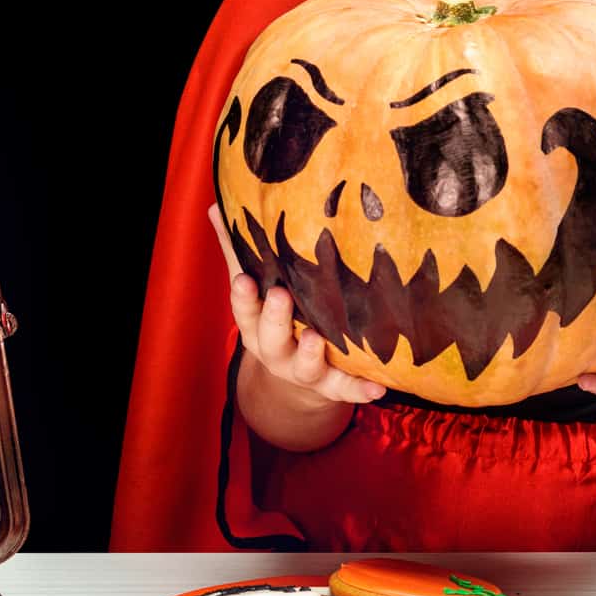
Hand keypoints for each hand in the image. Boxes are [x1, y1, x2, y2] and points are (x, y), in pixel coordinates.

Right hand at [209, 203, 384, 405]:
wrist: (302, 374)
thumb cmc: (279, 315)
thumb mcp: (258, 284)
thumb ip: (240, 248)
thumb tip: (218, 205)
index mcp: (257, 324)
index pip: (245, 309)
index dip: (244, 296)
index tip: (245, 279)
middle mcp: (276, 349)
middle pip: (269, 339)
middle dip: (273, 319)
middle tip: (281, 296)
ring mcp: (304, 370)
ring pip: (303, 367)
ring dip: (308, 354)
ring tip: (315, 339)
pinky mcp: (333, 385)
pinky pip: (345, 390)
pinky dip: (359, 390)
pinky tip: (377, 388)